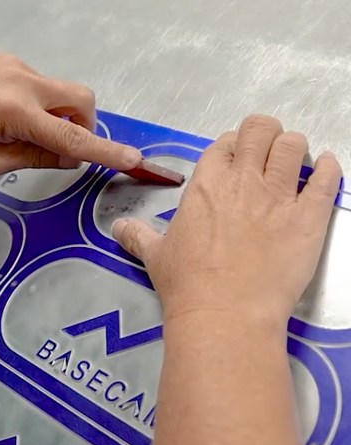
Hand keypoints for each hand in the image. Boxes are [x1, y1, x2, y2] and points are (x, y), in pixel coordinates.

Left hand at [0, 54, 141, 173]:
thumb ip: (36, 158)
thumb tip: (69, 157)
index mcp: (15, 112)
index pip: (72, 137)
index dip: (104, 151)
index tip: (131, 157)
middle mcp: (22, 81)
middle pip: (82, 98)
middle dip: (84, 124)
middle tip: (62, 148)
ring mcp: (16, 66)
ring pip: (62, 90)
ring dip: (61, 114)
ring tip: (27, 133)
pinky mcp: (8, 60)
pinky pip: (42, 84)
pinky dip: (42, 103)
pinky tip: (11, 116)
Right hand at [112, 115, 341, 322]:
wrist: (225, 314)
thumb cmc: (186, 283)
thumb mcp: (155, 256)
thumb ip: (137, 235)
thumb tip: (116, 227)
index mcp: (206, 183)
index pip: (224, 144)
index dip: (231, 147)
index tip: (234, 160)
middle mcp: (244, 180)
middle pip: (260, 130)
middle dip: (264, 134)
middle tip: (265, 152)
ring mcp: (279, 197)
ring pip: (294, 146)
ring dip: (293, 148)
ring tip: (293, 163)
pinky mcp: (309, 218)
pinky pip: (326, 179)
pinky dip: (329, 169)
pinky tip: (326, 168)